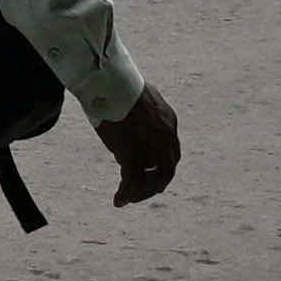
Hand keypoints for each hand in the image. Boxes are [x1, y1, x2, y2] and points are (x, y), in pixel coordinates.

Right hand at [101, 88, 186, 206]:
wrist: (109, 81)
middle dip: (154, 183)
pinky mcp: (133, 154)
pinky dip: (127, 194)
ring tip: (127, 198)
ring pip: (155, 179)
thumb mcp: (135, 98)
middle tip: (138, 192)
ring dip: (142, 192)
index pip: (170, 151)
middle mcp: (166, 135)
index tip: (146, 172)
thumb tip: (126, 125)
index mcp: (168, 120)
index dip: (159, 165)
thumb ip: (138, 114)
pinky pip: (133, 181)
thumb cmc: (115, 84)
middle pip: (167, 168)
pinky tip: (118, 199)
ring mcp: (152, 146)